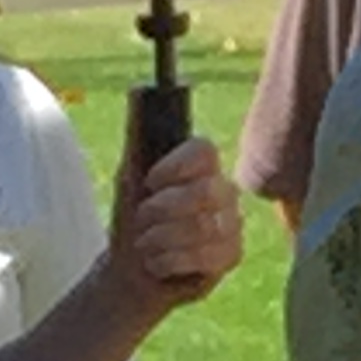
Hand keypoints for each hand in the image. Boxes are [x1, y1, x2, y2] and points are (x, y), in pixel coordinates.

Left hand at [108, 128, 240, 314]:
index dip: (177, 166)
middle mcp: (223, 191)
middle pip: (205, 190)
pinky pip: (207, 255)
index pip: (205, 150)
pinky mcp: (232, 255)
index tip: (149, 182)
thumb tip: (137, 90)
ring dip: (161, 239)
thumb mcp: (128, 175)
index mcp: (200, 167)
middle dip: (162, 210)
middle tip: (143, 220)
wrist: (131, 270)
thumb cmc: (132, 220)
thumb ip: (137, 137)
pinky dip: (172, 261)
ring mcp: (231, 223)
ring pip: (203, 226)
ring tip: (147, 245)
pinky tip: (159, 263)